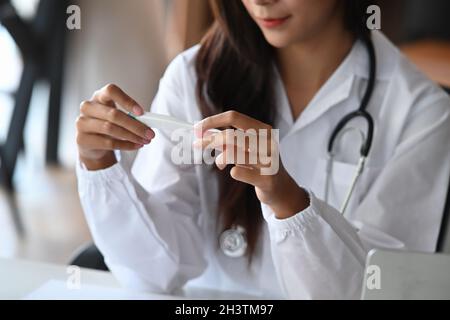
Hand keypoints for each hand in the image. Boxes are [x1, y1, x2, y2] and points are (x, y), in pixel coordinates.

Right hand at [76, 84, 154, 169]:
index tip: (141, 112)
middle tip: (150, 133)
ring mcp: (82, 123)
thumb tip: (150, 121)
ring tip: (145, 140)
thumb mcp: (119, 116)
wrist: (91, 144)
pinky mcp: (83, 139)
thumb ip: (131, 116)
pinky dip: (126, 145)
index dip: (127, 101)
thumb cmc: (108, 124)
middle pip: (113, 114)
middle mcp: (88, 107)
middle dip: (135, 125)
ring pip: (110, 129)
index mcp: (99, 96)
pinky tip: (136, 145)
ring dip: (132, 136)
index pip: (111, 91)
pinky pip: (108, 143)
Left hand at [194, 111, 308, 218]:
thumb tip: (203, 132)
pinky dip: (233, 171)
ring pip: (233, 153)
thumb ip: (227, 140)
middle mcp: (268, 141)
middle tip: (198, 145)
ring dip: (221, 158)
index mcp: (263, 129)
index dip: (213, 121)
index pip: (234, 117)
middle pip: (231, 135)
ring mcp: (269, 160)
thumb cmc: (259, 164)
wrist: (280, 188)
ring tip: (220, 163)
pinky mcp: (266, 179)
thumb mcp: (245, 148)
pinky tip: (235, 172)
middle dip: (210, 140)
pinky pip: (239, 171)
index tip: (197, 128)